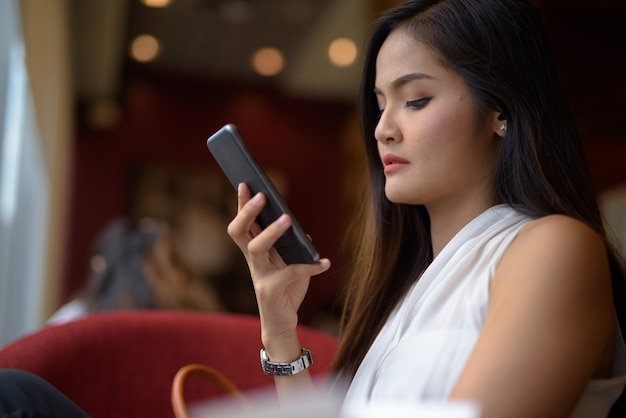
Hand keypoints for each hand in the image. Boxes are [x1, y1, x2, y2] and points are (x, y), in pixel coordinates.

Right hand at [228, 183, 330, 357]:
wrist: (282, 324)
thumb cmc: (286, 289)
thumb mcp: (291, 263)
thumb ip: (293, 245)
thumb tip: (300, 229)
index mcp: (255, 252)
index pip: (242, 224)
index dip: (241, 204)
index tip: (245, 183)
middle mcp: (252, 261)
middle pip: (239, 231)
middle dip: (247, 211)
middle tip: (262, 195)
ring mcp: (259, 275)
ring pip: (256, 247)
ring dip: (272, 231)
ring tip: (288, 219)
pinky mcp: (271, 290)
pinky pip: (290, 273)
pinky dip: (310, 267)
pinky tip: (325, 262)